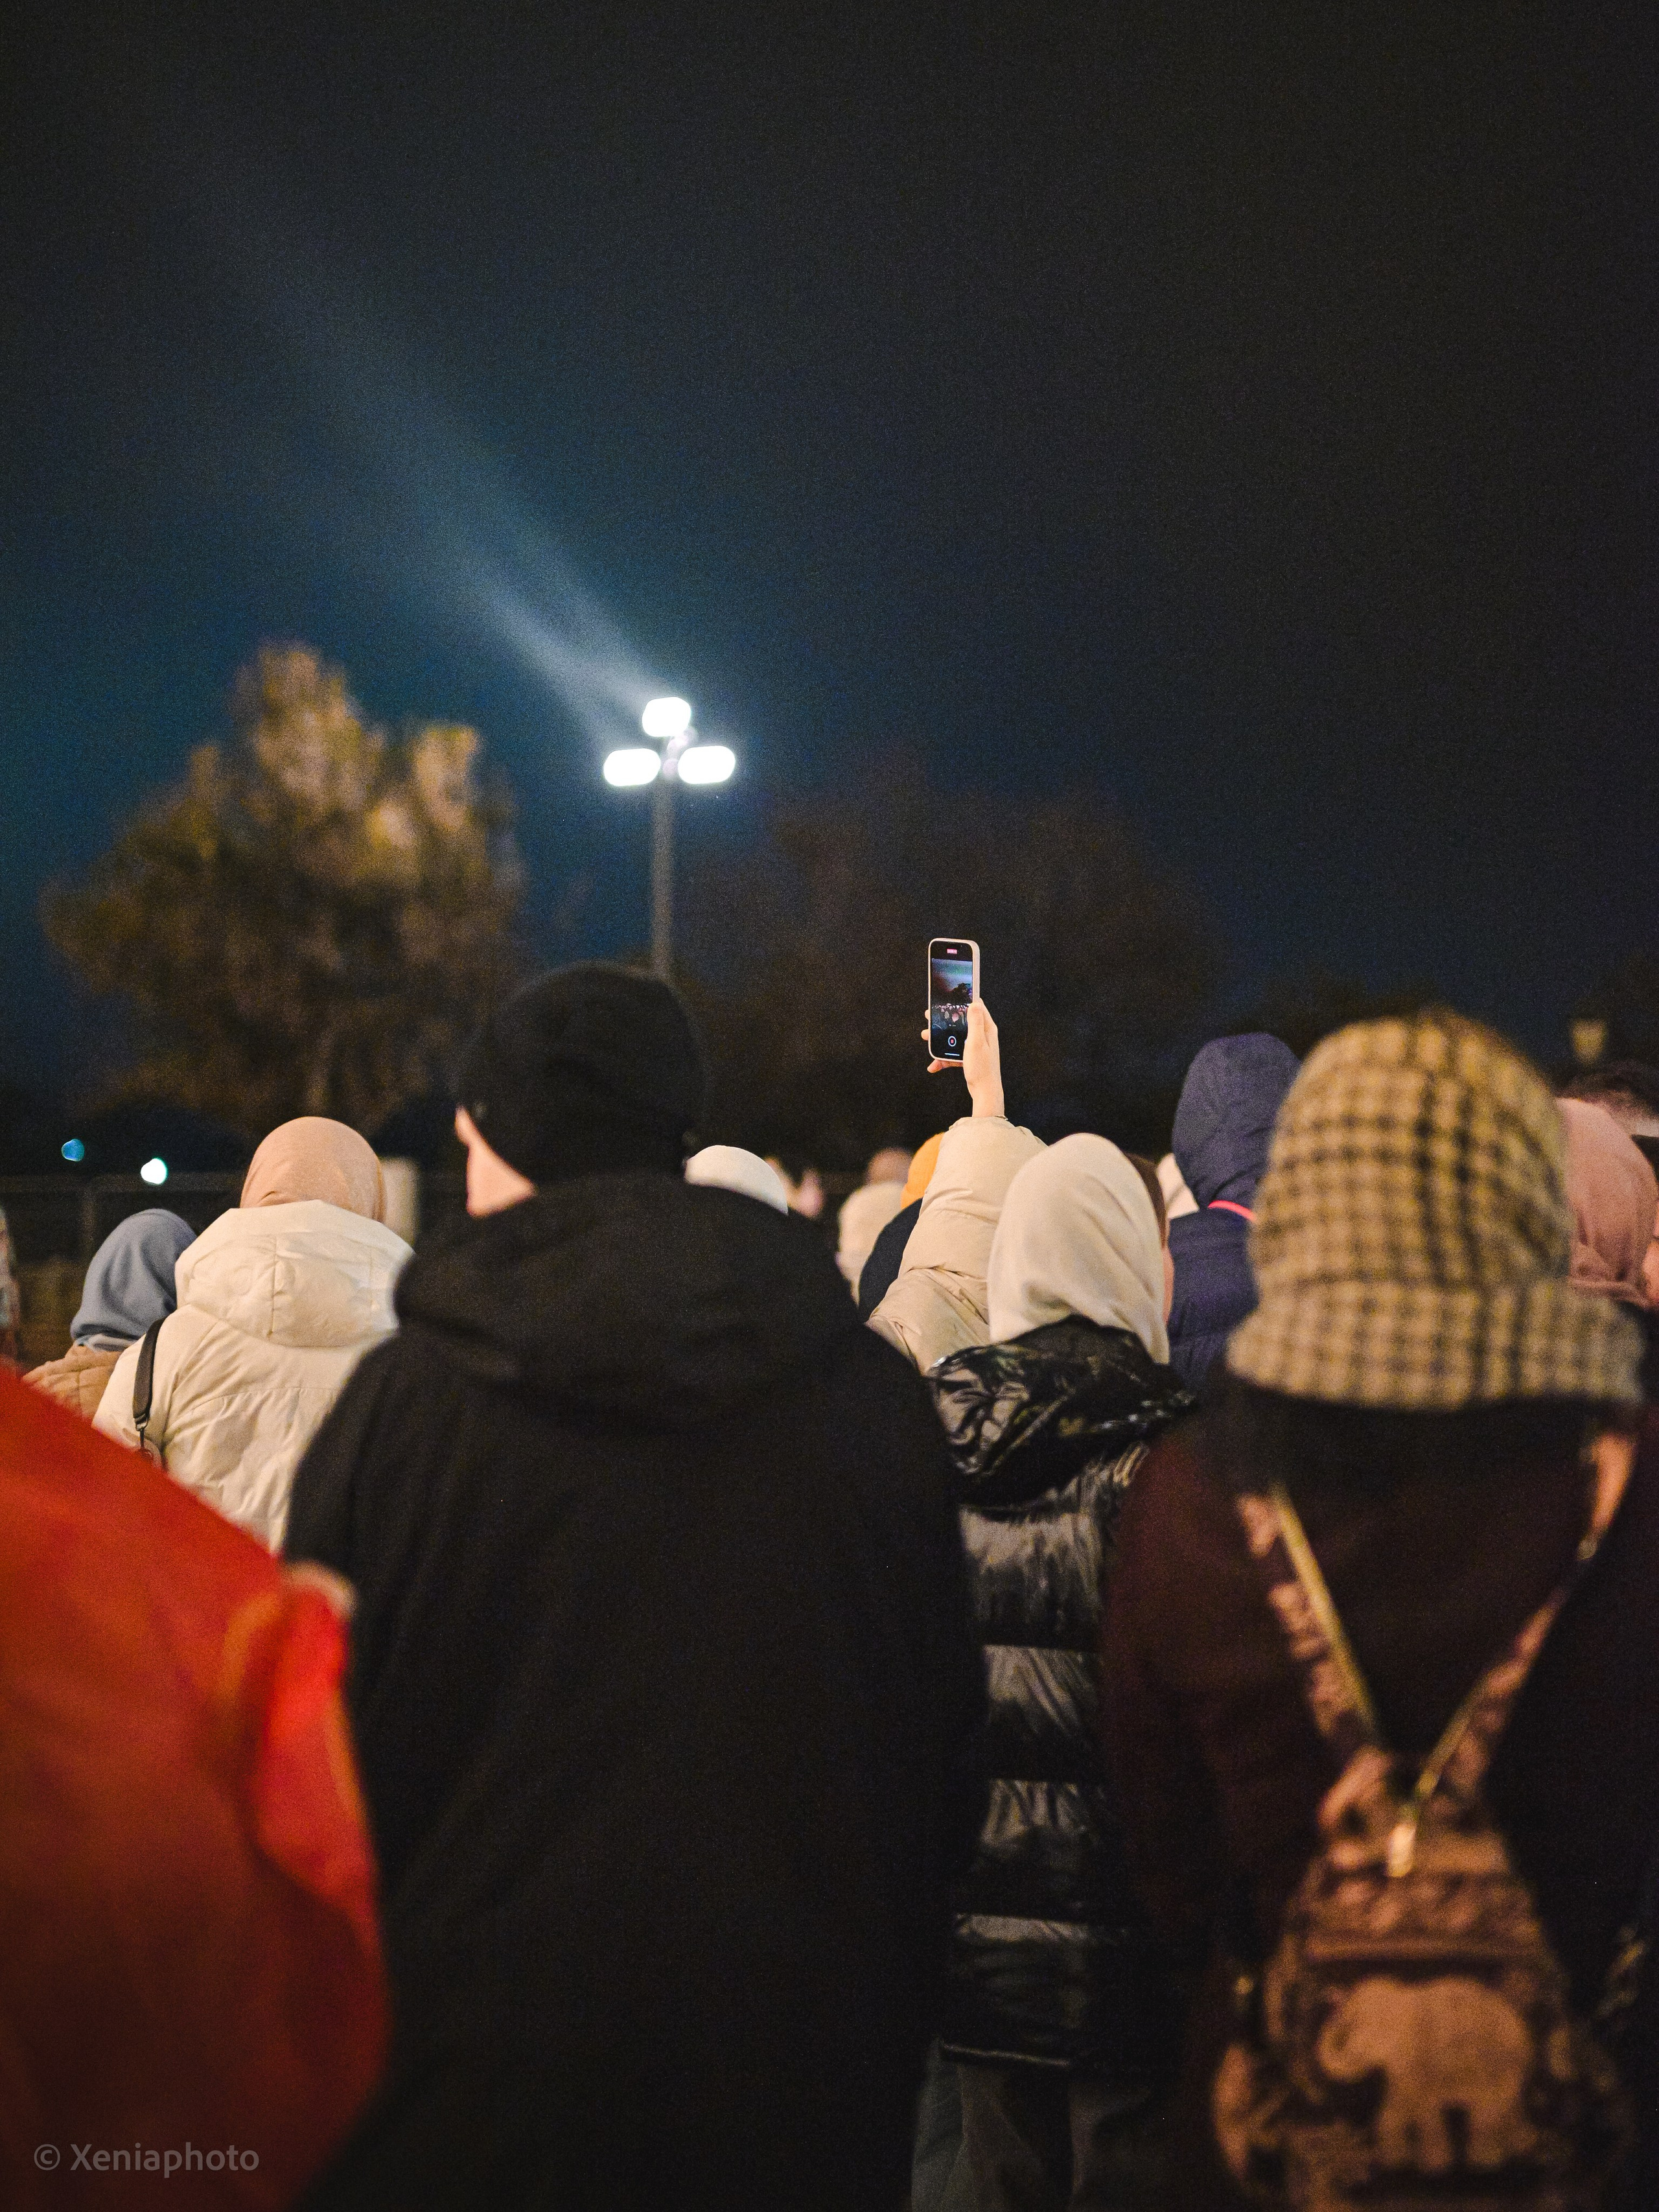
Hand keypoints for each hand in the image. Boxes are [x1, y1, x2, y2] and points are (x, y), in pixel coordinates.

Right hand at [921, 998, 1002, 1117]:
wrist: (984, 1092)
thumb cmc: (982, 1068)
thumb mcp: (976, 1042)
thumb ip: (975, 1022)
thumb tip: (974, 1002)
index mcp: (986, 1029)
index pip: (976, 1007)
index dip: (963, 1001)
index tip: (949, 998)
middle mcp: (982, 1036)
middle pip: (962, 1022)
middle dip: (945, 1020)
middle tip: (931, 1016)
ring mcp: (975, 1047)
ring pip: (955, 1038)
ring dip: (940, 1039)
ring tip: (926, 1037)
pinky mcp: (970, 1057)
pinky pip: (954, 1054)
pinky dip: (944, 1058)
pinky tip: (934, 1065)